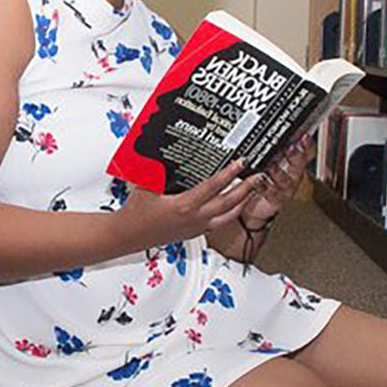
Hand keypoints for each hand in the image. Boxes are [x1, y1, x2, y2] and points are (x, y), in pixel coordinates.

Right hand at [118, 160, 266, 251]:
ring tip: (252, 191)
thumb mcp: (145, 184)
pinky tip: (232, 206)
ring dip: (241, 203)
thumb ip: (157, 168)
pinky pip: (218, 223)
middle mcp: (195, 219)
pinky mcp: (194, 233)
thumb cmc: (136, 213)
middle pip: (228, 203)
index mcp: (184, 206)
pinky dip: (229, 213)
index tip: (241, 163)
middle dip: (245, 189)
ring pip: (227, 216)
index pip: (213, 187)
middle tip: (258, 177)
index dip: (229, 173)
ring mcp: (196, 228)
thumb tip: (166, 151)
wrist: (128, 235)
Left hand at [239, 133, 314, 228]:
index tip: (304, 136)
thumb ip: (273, 147)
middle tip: (290, 148)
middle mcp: (293, 175)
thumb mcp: (270, 159)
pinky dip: (264, 185)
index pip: (306, 152)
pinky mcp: (276, 200)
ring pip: (285, 179)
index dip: (307, 145)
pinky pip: (271, 192)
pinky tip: (259, 179)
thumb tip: (268, 126)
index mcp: (294, 163)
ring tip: (271, 164)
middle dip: (295, 155)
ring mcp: (285, 188)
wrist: (255, 203)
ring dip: (278, 171)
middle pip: (298, 164)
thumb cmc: (265, 178)